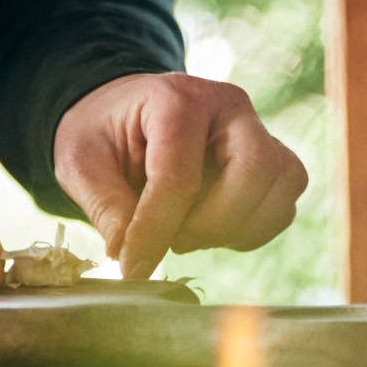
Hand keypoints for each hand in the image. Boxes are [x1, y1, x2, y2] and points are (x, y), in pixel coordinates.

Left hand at [53, 72, 307, 279]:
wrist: (124, 113)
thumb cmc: (103, 133)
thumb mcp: (81, 163)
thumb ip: (106, 207)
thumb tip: (129, 256)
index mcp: (175, 98)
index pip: (179, 174)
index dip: (156, 229)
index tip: (134, 268)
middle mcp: (228, 105)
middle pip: (255, 168)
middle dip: (214, 222)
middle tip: (175, 240)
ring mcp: (257, 128)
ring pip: (283, 184)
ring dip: (240, 227)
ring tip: (192, 233)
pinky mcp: (271, 156)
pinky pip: (284, 201)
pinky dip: (254, 228)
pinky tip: (213, 229)